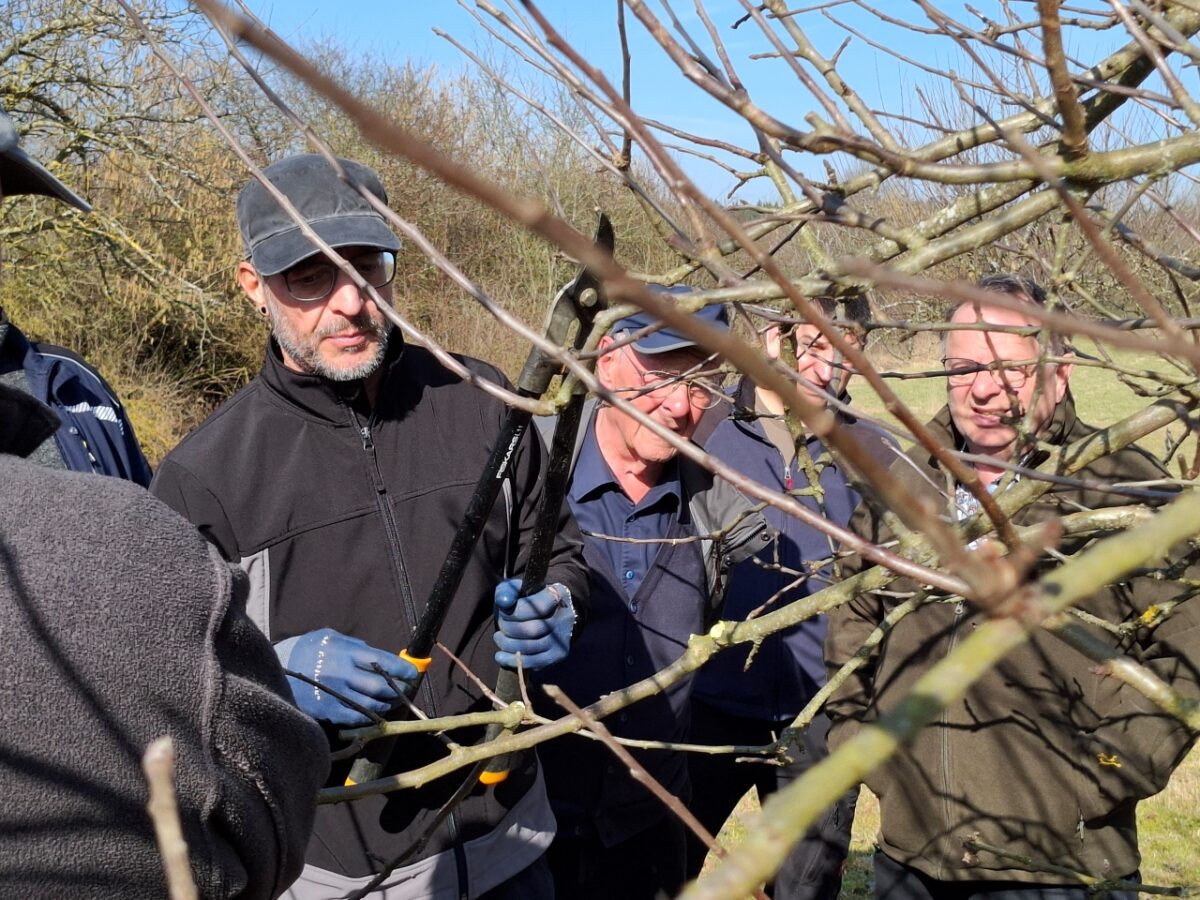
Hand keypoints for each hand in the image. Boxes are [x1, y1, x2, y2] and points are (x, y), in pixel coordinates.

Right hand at [277, 628, 418, 725]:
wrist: (274, 669)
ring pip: (371, 704)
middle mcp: (342, 673)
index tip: (412, 673)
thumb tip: (377, 656)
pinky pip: (355, 717)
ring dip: (386, 703)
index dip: (401, 669)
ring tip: (393, 700)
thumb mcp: (329, 637)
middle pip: (380, 685)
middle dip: (398, 688)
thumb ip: (354, 645)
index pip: (382, 661)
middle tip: (406, 688)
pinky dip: (369, 715)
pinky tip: (374, 711)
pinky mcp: (327, 711)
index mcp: (345, 652)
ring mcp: (335, 695)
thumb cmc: (305, 649)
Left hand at [493, 578, 575, 670]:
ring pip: (531, 648)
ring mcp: (562, 639)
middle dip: (509, 629)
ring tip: (498, 637)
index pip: (537, 608)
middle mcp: (564, 618)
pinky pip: (534, 663)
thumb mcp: (517, 588)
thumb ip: (508, 591)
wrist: (549, 613)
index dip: (514, 612)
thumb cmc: (528, 599)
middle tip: (501, 625)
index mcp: (558, 595)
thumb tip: (503, 602)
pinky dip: (513, 661)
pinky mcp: (558, 655)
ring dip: (508, 644)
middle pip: (533, 630)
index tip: (503, 610)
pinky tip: (500, 656)